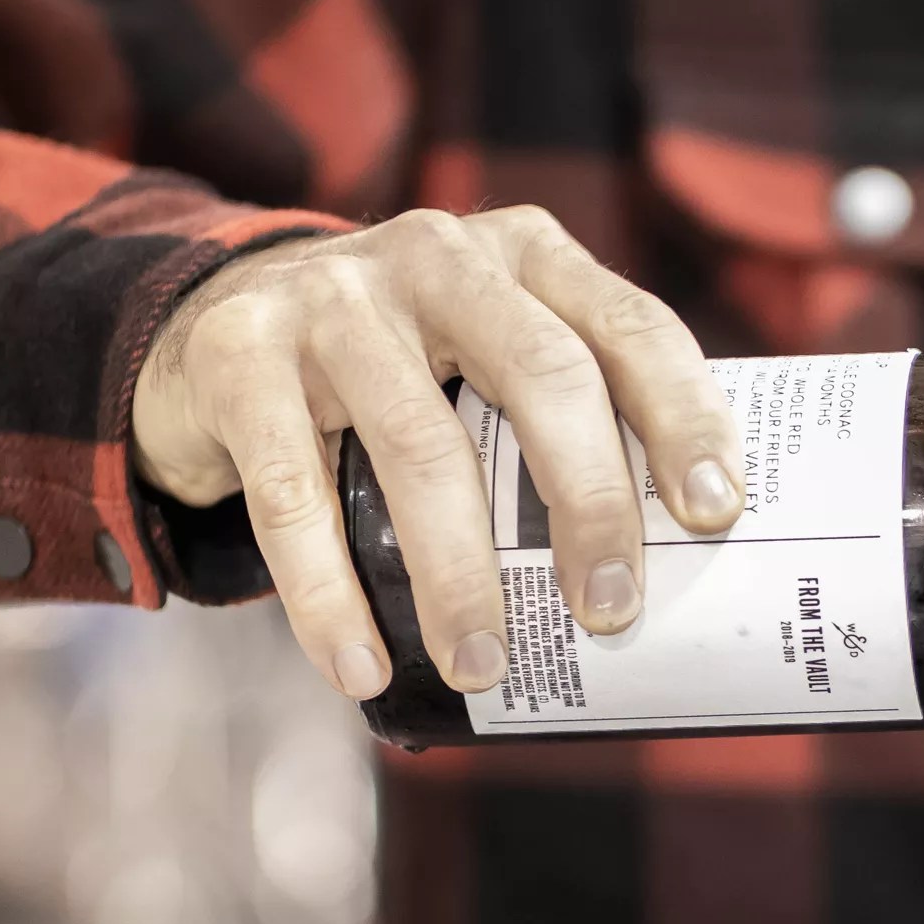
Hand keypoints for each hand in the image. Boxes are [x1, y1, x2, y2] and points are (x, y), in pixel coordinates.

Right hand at [130, 207, 744, 697]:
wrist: (208, 331)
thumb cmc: (397, 376)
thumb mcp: (485, 359)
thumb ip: (562, 419)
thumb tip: (670, 581)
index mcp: (526, 256)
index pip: (630, 328)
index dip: (683, 416)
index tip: (715, 513)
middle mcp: (438, 256)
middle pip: (544, 375)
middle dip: (590, 503)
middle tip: (612, 612)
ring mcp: (333, 296)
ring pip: (423, 446)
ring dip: (459, 576)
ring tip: (482, 666)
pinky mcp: (238, 353)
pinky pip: (294, 493)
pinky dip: (328, 595)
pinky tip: (358, 666)